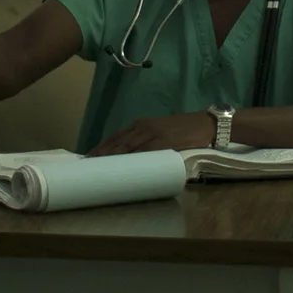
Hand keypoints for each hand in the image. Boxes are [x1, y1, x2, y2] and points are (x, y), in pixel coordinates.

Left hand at [90, 111, 218, 156]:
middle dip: (101, 154)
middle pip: (117, 142)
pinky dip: (132, 159)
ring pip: (127, 146)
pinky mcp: (164, 142)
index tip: (88, 158)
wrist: (205, 124)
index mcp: (141, 124)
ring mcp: (153, 134)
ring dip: (111, 157)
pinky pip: (144, 152)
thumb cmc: (183, 131)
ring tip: (98, 168)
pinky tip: (124, 166)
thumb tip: (133, 163)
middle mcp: (143, 127)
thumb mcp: (161, 133)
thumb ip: (147, 143)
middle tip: (86, 166)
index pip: (116, 136)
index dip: (101, 147)